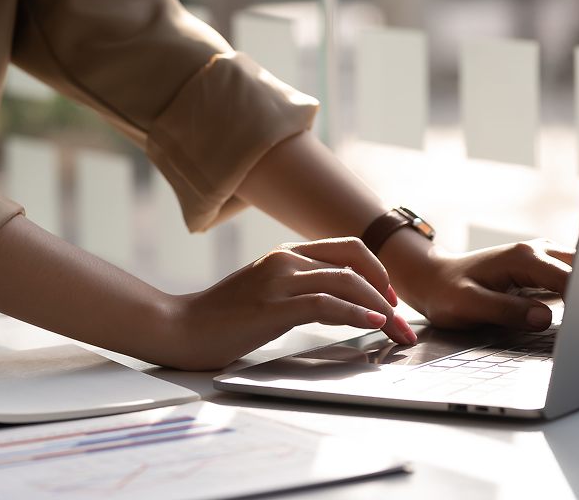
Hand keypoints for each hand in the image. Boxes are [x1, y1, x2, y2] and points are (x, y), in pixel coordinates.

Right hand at [158, 237, 416, 370]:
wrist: (178, 329)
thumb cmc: (220, 319)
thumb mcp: (265, 294)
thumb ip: (297, 291)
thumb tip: (337, 305)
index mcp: (285, 254)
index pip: (348, 248)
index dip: (377, 271)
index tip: (389, 300)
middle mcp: (285, 259)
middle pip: (356, 259)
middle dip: (386, 287)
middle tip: (400, 317)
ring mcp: (279, 279)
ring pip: (347, 280)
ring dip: (380, 306)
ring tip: (396, 329)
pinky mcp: (274, 306)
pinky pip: (326, 303)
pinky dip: (356, 312)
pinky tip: (372, 322)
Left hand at [383, 233, 573, 332]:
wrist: (434, 279)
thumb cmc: (447, 292)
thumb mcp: (469, 305)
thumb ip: (506, 310)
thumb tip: (544, 319)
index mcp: (524, 258)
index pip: (570, 277)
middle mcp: (538, 251)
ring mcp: (544, 258)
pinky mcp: (544, 269)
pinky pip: (572, 277)